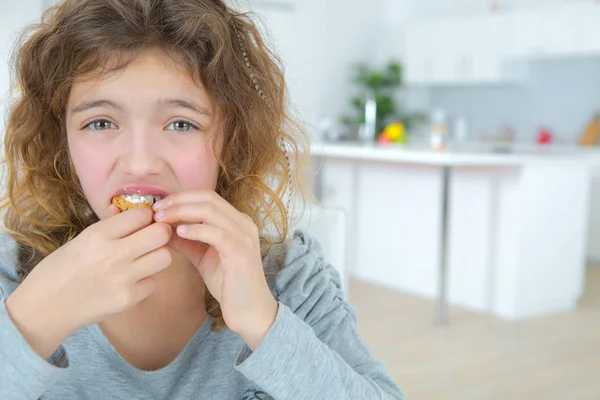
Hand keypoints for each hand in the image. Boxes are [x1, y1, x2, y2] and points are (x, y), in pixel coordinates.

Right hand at [6, 205, 172, 358]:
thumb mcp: (82, 239)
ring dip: (157, 256)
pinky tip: (128, 283)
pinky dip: (144, 282)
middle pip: (161, 234)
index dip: (146, 217)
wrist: (44, 308)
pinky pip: (152, 283)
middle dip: (161, 233)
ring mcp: (123, 278)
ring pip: (164, 258)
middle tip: (151, 239)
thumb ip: (110, 225)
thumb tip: (130, 209)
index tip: (141, 223)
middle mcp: (113, 254)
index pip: (142, 215)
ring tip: (142, 260)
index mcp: (99, 235)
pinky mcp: (128, 299)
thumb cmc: (61, 269)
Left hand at [153, 190, 277, 348]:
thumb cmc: (228, 285)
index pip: (207, 196)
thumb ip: (186, 242)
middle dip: (177, 200)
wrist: (250, 311)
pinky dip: (195, 230)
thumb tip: (161, 229)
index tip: (158, 206)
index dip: (180, 197)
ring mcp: (244, 236)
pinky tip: (179, 233)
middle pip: (207, 197)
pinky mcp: (240, 252)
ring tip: (161, 220)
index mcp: (236, 221)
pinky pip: (216, 233)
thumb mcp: (203, 257)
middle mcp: (243, 223)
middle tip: (155, 210)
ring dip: (181, 212)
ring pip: (210, 210)